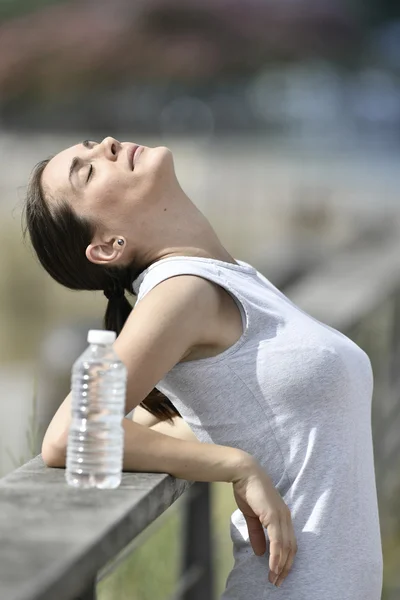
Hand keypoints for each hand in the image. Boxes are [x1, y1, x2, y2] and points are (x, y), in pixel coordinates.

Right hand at [232, 457, 297, 587]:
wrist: (245, 473)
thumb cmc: (249, 491)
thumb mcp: (252, 517)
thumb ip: (257, 534)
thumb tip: (259, 552)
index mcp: (282, 516)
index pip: (289, 543)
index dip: (285, 559)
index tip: (279, 573)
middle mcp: (286, 517)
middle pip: (291, 548)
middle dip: (285, 567)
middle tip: (278, 582)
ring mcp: (281, 516)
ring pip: (286, 547)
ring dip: (281, 565)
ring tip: (275, 578)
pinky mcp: (274, 516)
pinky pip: (277, 541)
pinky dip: (277, 556)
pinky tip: (273, 566)